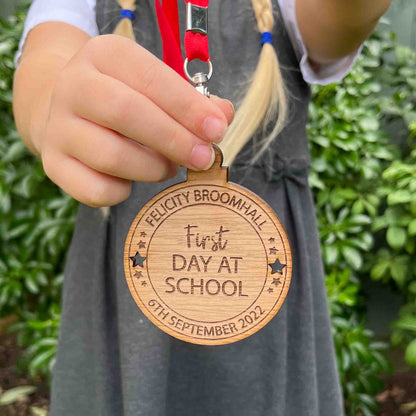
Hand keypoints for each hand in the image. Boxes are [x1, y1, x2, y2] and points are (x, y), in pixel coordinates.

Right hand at [38, 34, 233, 206]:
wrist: (71, 111)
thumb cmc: (127, 99)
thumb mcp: (157, 87)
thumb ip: (193, 102)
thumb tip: (222, 117)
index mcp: (105, 55)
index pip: (151, 78)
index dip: (187, 107)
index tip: (216, 130)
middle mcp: (74, 85)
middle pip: (127, 113)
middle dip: (174, 140)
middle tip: (203, 158)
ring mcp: (59, 127)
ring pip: (112, 156)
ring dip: (153, 169)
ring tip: (168, 167)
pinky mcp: (53, 164)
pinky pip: (96, 190)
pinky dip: (124, 192)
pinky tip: (131, 180)